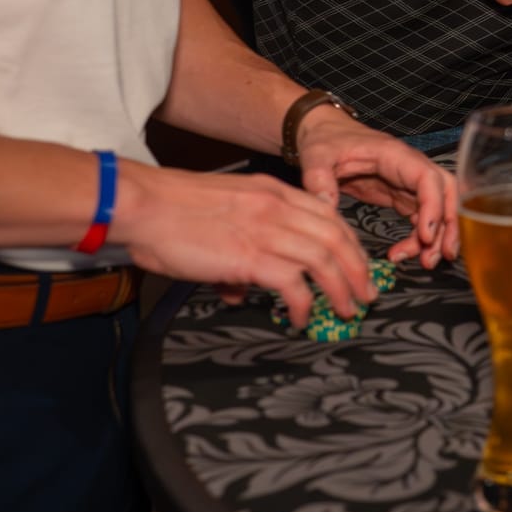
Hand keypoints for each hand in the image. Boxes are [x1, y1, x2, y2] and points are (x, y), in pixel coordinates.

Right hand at [111, 160, 378, 329]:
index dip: (351, 243)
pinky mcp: (249, 256)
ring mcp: (266, 230)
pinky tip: (302, 318)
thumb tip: (240, 289)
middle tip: (367, 294)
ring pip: (324, 259)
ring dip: (342, 288)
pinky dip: (304, 302)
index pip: (330, 216)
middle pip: (337, 238)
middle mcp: (279, 207)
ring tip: (348, 310)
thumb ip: (243, 245)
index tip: (359, 265)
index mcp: (275, 193)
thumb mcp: (224, 214)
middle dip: (358, 269)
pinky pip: (293, 283)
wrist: (145, 205)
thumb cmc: (174, 212)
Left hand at [295, 105, 459, 268]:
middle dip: (449, 223)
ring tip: (426, 262)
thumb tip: (325, 206)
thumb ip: (319, 179)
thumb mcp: (317, 156)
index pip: (428, 178)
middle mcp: (408, 167)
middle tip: (442, 254)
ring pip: (437, 207)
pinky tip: (405, 253)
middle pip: (445, 192)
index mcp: (394, 155)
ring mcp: (406, 182)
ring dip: (438, 235)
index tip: (426, 234)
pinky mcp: (399, 195)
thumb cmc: (324, 140)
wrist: (323, 134)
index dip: (433, 206)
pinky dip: (419, 237)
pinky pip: (420, 216)